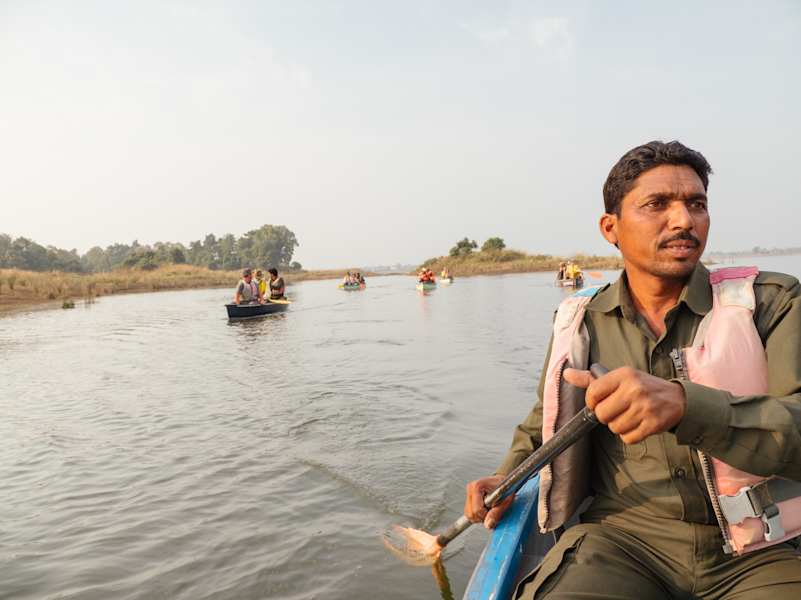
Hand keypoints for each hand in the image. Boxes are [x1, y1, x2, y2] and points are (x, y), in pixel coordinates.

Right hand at [464, 475, 514, 528]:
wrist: (504, 482)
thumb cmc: (506, 489)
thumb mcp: (505, 501)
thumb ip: (496, 513)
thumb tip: (488, 525)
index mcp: (478, 486)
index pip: (476, 510)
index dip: (486, 515)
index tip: (494, 510)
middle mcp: (471, 488)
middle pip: (471, 514)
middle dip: (482, 516)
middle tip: (493, 510)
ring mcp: (468, 493)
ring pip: (469, 515)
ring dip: (480, 516)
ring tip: (490, 509)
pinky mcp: (468, 498)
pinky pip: (469, 513)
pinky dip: (478, 515)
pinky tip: (485, 509)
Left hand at [563, 366, 685, 443]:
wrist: (677, 399)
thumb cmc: (642, 387)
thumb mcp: (619, 377)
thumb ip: (591, 379)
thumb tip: (566, 373)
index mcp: (624, 374)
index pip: (593, 393)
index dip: (592, 402)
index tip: (599, 403)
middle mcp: (634, 389)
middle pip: (602, 414)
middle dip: (606, 416)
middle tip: (618, 411)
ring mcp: (644, 407)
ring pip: (614, 428)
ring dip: (619, 426)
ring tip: (631, 416)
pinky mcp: (653, 424)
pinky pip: (628, 438)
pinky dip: (630, 435)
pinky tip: (639, 424)